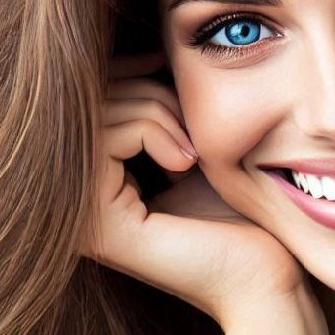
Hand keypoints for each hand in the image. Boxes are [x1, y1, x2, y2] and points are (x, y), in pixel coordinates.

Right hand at [80, 51, 307, 329]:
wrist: (263, 278)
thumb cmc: (239, 219)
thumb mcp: (190, 148)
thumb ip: (158, 111)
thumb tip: (139, 55)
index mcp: (89, 188)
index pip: (84, 101)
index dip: (127, 75)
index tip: (169, 76)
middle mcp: (71, 202)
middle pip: (84, 101)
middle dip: (147, 95)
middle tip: (193, 134)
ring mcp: (76, 216)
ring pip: (95, 112)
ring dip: (157, 112)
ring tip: (194, 152)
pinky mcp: (94, 222)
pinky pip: (106, 133)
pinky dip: (153, 131)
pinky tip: (185, 163)